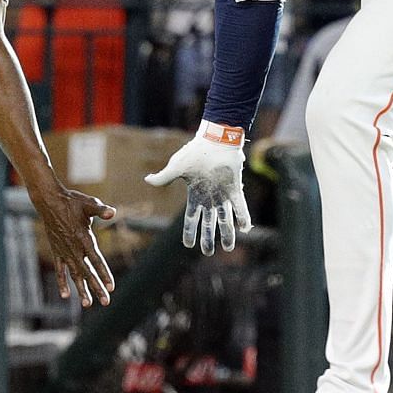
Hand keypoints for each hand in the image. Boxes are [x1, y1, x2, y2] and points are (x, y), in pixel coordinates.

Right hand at [32, 178, 116, 304]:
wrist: (49, 201)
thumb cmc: (72, 202)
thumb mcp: (89, 204)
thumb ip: (101, 210)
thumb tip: (112, 212)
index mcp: (84, 238)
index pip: (96, 260)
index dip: (104, 274)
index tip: (111, 287)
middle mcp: (74, 248)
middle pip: (87, 272)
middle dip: (97, 287)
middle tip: (106, 301)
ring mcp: (64, 251)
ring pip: (74, 274)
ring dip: (81, 289)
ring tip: (87, 304)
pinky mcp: (57, 251)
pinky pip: (60, 270)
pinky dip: (62, 281)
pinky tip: (66, 295)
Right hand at [146, 125, 250, 253]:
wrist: (215, 139)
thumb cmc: (195, 152)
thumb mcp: (177, 166)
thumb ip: (164, 177)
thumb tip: (147, 180)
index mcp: (196, 194)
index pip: (191, 218)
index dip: (190, 231)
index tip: (189, 245)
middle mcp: (210, 197)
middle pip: (209, 222)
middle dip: (208, 238)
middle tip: (208, 252)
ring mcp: (223, 194)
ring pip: (225, 218)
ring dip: (227, 232)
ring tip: (228, 247)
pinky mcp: (235, 188)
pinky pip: (240, 205)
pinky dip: (243, 216)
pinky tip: (245, 228)